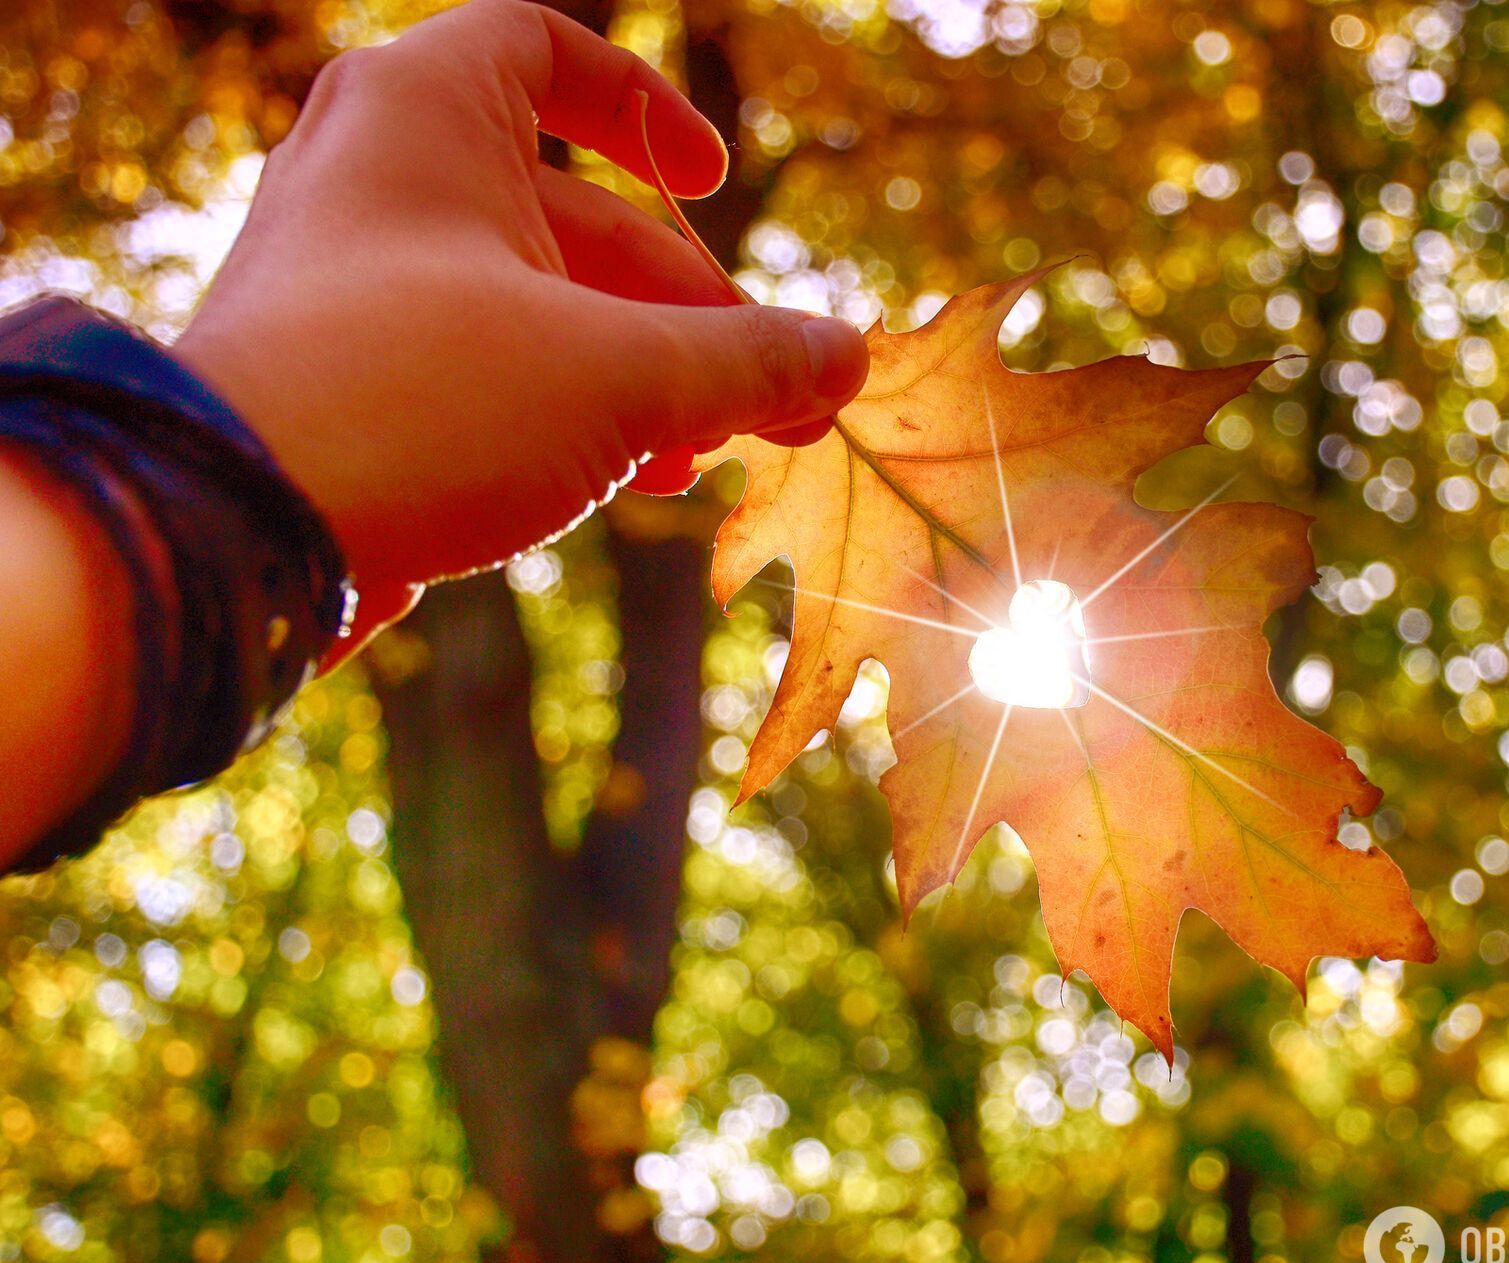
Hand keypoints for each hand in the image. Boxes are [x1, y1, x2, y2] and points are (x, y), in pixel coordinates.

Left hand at [171, 0, 867, 643]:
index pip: (546, 51)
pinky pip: (483, 371)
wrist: (233, 536)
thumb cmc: (420, 404)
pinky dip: (567, 411)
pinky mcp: (351, 384)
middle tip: (779, 403)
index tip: (715, 180)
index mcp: (425, 115)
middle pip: (576, 220)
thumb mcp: (621, 375)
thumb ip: (746, 360)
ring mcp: (358, 287)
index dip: (644, 111)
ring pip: (536, 309)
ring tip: (716, 456)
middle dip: (692, 314)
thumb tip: (846, 358)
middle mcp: (379, 181)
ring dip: (643, 376)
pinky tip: (636, 481)